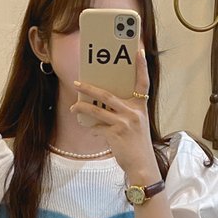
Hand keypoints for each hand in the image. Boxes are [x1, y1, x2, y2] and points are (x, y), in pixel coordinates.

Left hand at [71, 50, 160, 182]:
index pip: (143, 82)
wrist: (142, 166)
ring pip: (97, 110)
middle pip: (107, 94)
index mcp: (141, 107)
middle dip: (89, 88)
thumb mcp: (136, 126)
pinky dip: (90, 127)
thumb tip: (102, 107)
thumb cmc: (138, 146)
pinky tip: (88, 127)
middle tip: (77, 82)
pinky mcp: (115, 134)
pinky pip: (97, 126)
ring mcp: (124, 123)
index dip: (142, 67)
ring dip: (82, 107)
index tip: (138, 52)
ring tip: (74, 107)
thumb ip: (124, 114)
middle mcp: (134, 112)